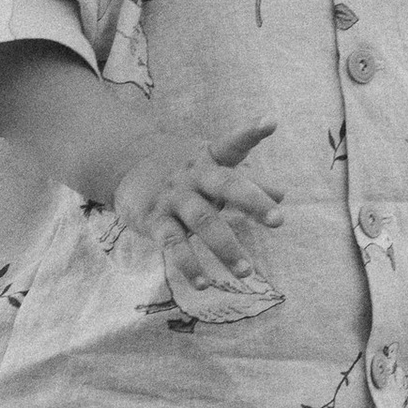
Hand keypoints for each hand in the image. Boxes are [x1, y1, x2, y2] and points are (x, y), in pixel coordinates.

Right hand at [112, 118, 282, 312]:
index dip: (251, 133)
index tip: (271, 122)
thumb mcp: (212, 169)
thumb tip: (283, 194)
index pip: (233, 144)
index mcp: (210, 158)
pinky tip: (204, 284)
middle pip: (225, 184)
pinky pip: (173, 245)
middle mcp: (193, 175)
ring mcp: (173, 197)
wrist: (124, 164)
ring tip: (246, 272)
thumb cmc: (184, 170)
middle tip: (279, 220)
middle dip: (253, 201)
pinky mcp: (153, 220)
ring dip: (226, 247)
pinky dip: (188, 266)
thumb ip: (248, 182)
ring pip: (203, 222)